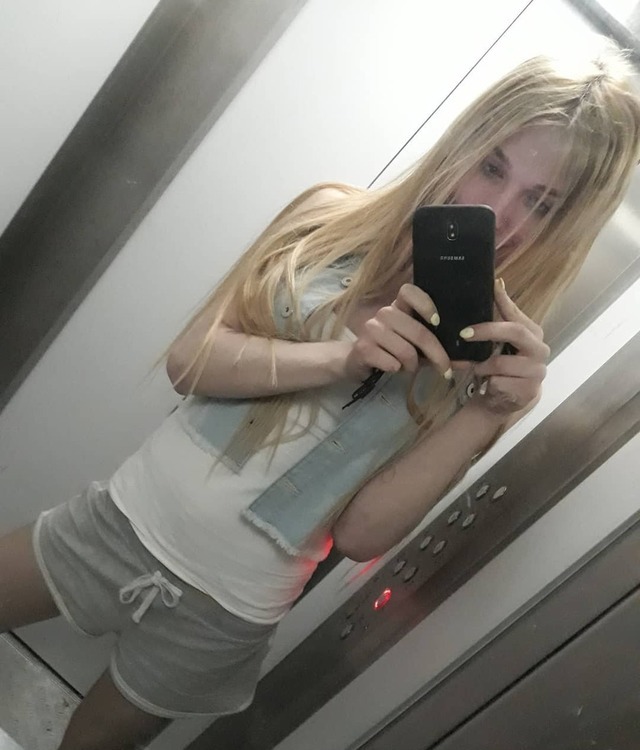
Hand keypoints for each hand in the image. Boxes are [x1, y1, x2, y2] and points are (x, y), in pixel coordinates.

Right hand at [344, 284, 451, 381]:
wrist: (358, 362)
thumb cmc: (392, 351)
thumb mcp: (417, 348)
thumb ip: (439, 352)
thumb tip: (469, 362)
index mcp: (398, 307)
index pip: (409, 291)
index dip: (425, 304)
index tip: (437, 322)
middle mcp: (384, 313)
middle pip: (418, 331)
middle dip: (436, 354)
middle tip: (443, 369)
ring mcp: (371, 329)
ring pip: (405, 350)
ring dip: (412, 365)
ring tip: (408, 367)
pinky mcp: (363, 348)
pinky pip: (391, 362)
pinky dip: (397, 369)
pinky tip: (392, 368)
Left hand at [454, 279, 548, 416]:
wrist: (505, 400)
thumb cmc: (502, 365)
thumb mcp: (501, 339)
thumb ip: (501, 313)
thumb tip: (498, 282)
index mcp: (533, 333)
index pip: (516, 314)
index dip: (501, 302)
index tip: (486, 292)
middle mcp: (540, 350)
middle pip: (514, 332)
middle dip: (486, 331)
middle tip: (463, 334)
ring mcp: (537, 372)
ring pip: (500, 362)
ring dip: (481, 366)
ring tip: (475, 369)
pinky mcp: (529, 391)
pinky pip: (498, 383)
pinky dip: (486, 384)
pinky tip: (486, 387)